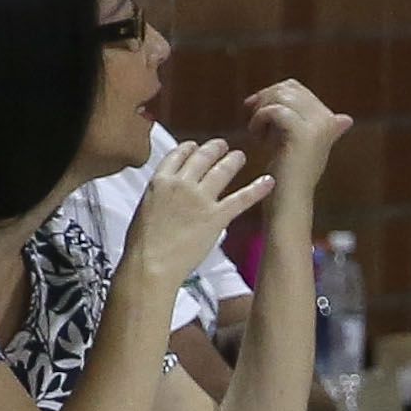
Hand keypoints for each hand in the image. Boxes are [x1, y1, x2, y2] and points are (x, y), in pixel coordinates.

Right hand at [116, 134, 268, 285]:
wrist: (150, 264)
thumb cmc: (142, 243)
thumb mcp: (146, 207)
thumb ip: (160, 195)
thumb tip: (167, 194)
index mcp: (160, 181)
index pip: (178, 154)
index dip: (190, 148)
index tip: (196, 146)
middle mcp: (182, 184)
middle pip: (203, 157)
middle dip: (214, 149)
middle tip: (222, 146)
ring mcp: (201, 199)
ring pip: (222, 170)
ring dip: (234, 160)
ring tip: (240, 156)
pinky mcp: (217, 217)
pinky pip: (241, 198)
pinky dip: (257, 189)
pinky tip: (269, 181)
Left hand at [236, 77, 350, 196]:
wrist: (288, 201)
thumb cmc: (287, 175)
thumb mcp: (296, 141)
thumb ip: (302, 121)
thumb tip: (334, 114)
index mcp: (330, 120)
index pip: (295, 88)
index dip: (271, 95)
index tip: (256, 110)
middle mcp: (328, 120)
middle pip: (287, 88)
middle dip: (265, 100)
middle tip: (255, 119)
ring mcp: (318, 126)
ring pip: (281, 96)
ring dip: (261, 110)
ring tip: (257, 130)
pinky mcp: (303, 133)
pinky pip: (275, 110)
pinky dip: (259, 120)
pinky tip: (257, 137)